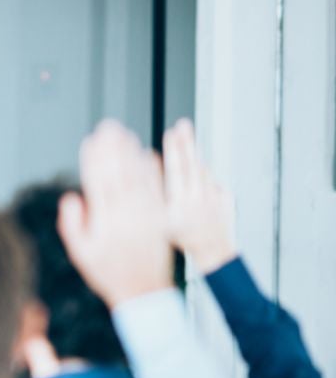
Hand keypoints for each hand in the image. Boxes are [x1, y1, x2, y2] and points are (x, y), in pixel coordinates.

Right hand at [58, 120, 172, 307]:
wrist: (143, 291)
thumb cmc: (108, 273)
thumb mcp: (81, 253)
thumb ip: (72, 225)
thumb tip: (72, 197)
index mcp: (105, 222)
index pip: (98, 183)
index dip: (93, 160)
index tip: (90, 141)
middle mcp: (127, 216)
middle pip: (119, 174)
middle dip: (113, 148)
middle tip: (109, 126)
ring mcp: (146, 215)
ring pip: (138, 178)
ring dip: (132, 154)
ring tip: (126, 134)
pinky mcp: (160, 218)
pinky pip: (157, 189)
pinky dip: (152, 171)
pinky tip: (147, 155)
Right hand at [163, 118, 236, 272]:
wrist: (213, 252)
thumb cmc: (182, 238)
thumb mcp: (160, 221)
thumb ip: (155, 193)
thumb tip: (150, 167)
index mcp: (180, 206)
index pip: (176, 173)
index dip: (173, 152)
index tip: (170, 134)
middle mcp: (198, 200)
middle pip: (191, 166)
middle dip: (186, 144)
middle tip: (183, 125)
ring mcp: (214, 198)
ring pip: (203, 171)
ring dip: (194, 154)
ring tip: (187, 135)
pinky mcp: (226, 198)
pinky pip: (213, 181)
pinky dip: (204, 174)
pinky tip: (197, 169)